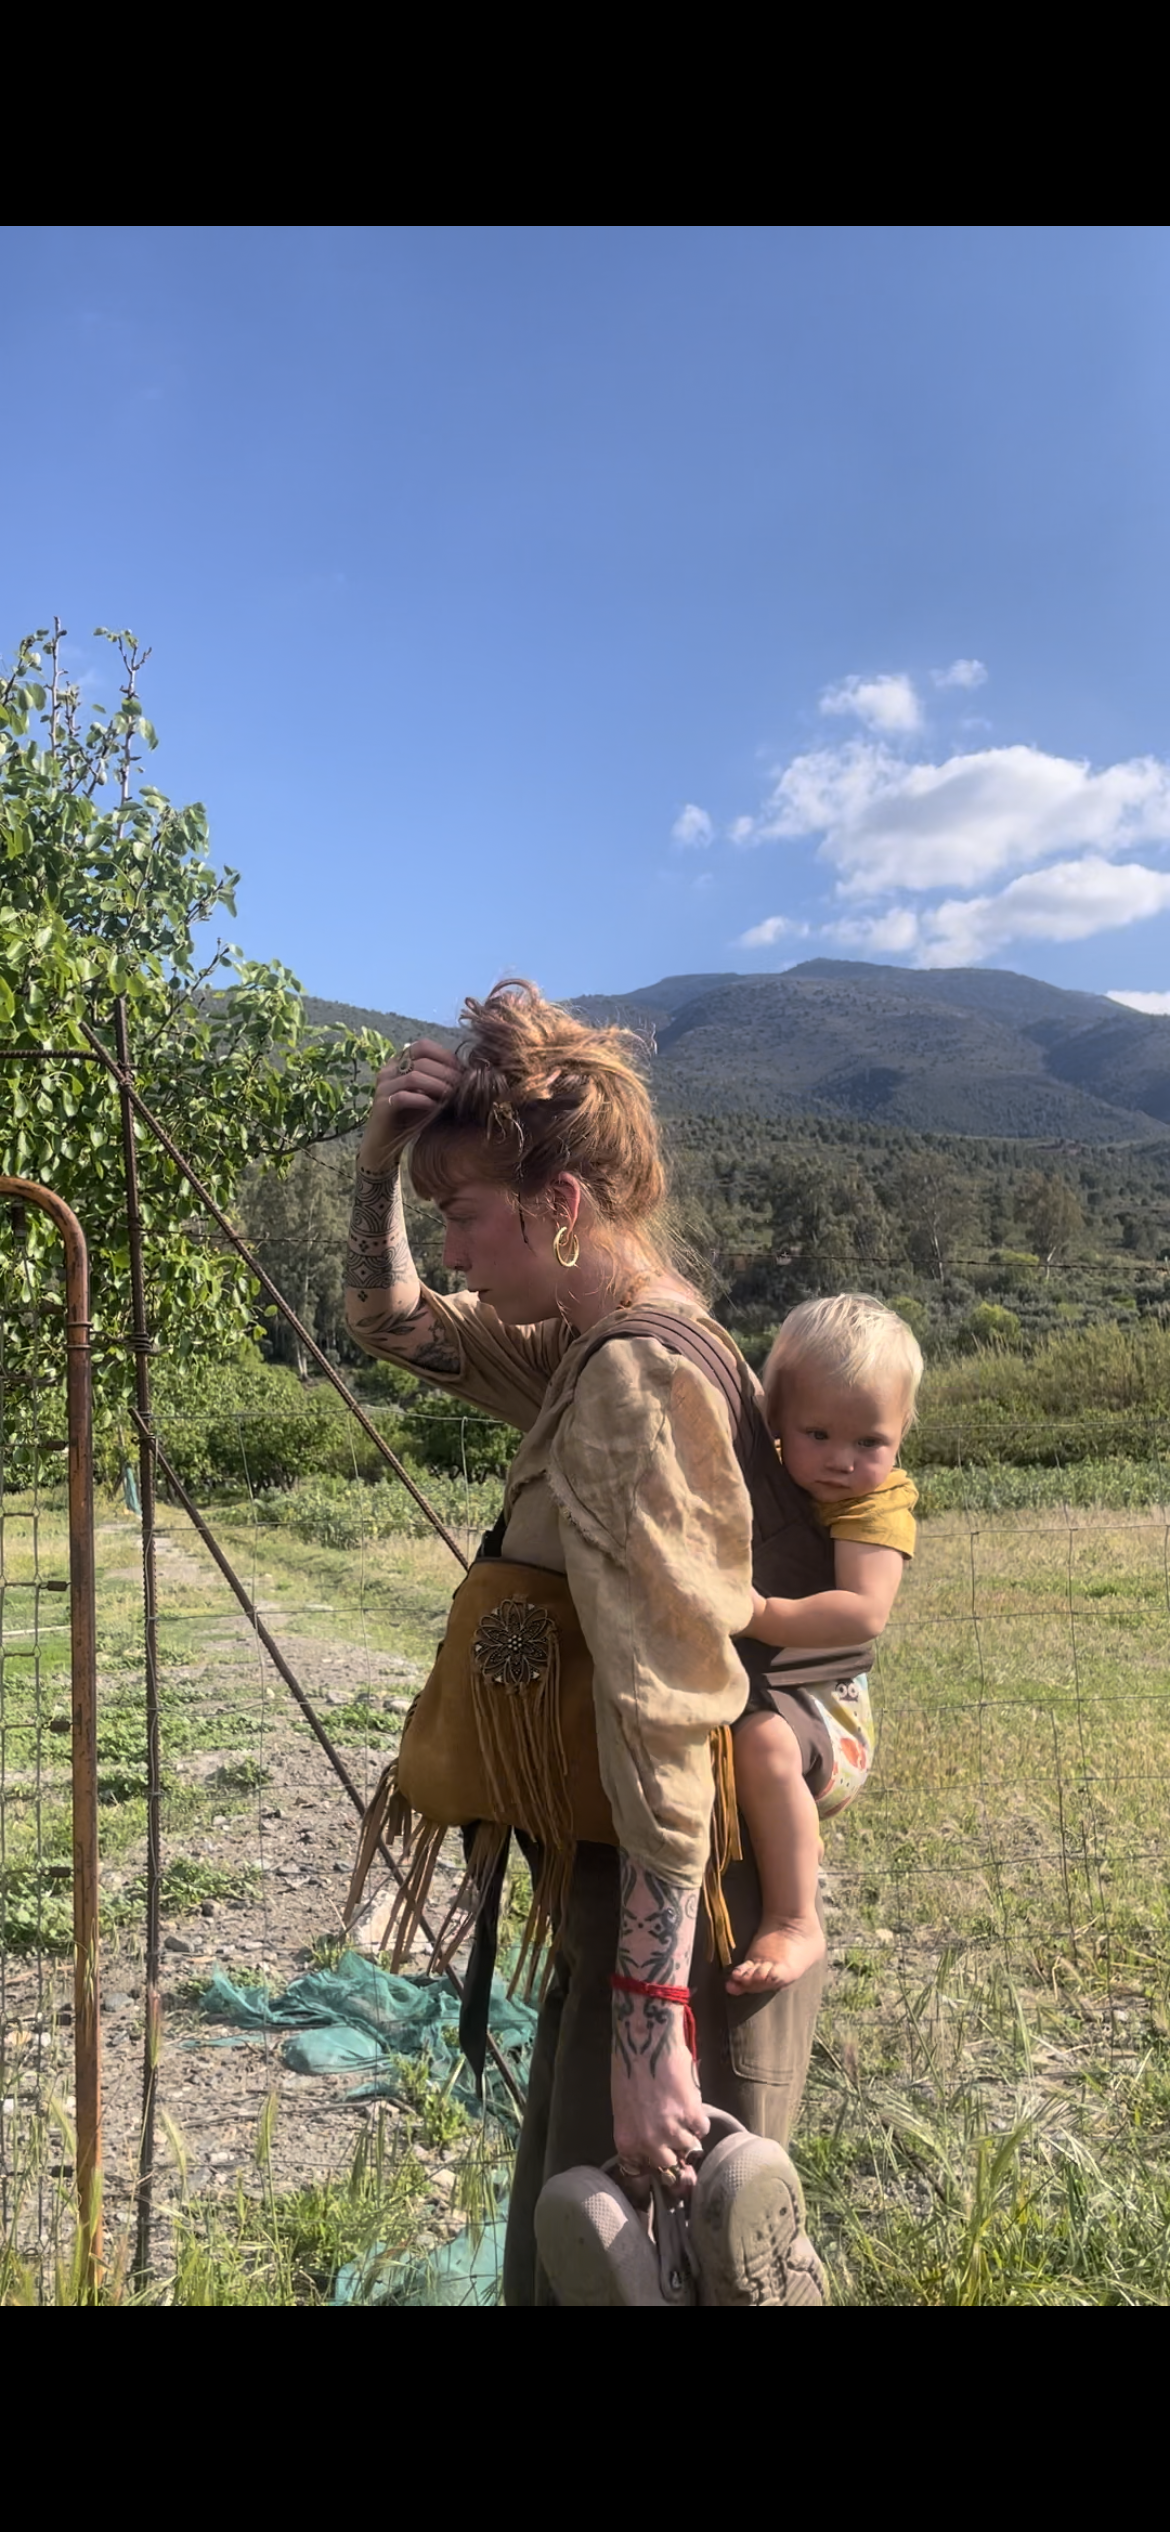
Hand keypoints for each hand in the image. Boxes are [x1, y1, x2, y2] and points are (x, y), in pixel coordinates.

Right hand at [357, 1037, 460, 1174]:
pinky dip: (424, 1101)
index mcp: (399, 1062)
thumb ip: (440, 1080)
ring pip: (414, 1077)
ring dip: (438, 1086)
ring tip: (452, 1096)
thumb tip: (468, 1072)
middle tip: (463, 1086)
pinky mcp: (382, 1105)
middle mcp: (388, 1070)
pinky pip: (404, 1097)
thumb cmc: (411, 1117)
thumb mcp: (428, 1094)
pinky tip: (436, 1108)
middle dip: (446, 1073)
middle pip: (421, 1061)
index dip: (445, 1055)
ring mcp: (383, 1087)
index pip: (423, 1046)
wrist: (386, 1143)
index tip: (462, 1070)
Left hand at [611, 2018, 708, 2195]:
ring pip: (690, 2147)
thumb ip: (637, 2132)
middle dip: (673, 2151)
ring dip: (689, 2133)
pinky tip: (691, 2102)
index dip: (652, 2167)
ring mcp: (672, 2131)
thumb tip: (654, 2145)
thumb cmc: (628, 2068)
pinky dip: (700, 2118)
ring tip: (683, 2113)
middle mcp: (648, 2143)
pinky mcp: (692, 2115)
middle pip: (669, 2165)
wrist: (645, 2040)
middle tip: (676, 2136)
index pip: (639, 2174)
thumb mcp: (624, 2108)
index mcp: (627, 2141)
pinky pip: (702, 2128)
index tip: (660, 2163)